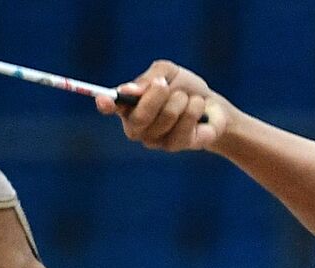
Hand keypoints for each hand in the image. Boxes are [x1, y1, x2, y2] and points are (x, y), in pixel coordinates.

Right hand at [94, 60, 232, 151]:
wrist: (210, 105)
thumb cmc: (183, 87)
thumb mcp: (167, 73)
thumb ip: (148, 79)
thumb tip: (130, 91)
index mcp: (128, 105)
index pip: (111, 107)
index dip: (106, 105)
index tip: (104, 100)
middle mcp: (136, 126)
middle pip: (140, 117)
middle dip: (156, 96)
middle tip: (165, 84)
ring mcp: (153, 140)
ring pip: (166, 118)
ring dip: (180, 100)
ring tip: (185, 97)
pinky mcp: (174, 146)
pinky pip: (183, 127)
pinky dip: (194, 109)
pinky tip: (197, 107)